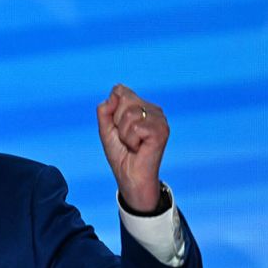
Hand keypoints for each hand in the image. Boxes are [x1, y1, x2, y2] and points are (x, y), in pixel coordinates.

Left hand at [96, 83, 167, 212]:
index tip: (118, 127)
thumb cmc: (120, 153)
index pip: (120, 90)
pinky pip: (136, 127)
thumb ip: (105, 109)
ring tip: (132, 144)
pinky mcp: (162, 131)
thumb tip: (114, 93)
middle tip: (126, 138)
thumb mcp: (106, 128)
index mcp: (142, 105)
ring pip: (130, 114)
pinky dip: (131, 140)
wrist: (129, 176)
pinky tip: (138, 148)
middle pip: (124, 99)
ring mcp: (160, 119)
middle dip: (117, 122)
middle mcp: (153, 109)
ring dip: (124, 134)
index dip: (112, 110)